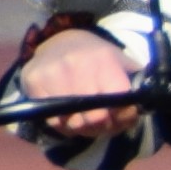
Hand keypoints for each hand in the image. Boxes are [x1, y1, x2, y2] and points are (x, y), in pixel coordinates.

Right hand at [17, 26, 138, 132]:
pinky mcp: (33, 81)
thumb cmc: (98, 59)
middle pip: (95, 117)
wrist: (60, 41)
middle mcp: (76, 64)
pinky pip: (52, 121)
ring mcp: (52, 73)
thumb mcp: (123, 65)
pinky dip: (63, 125)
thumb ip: (137, 88)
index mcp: (104, 59)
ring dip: (83, 128)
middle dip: (103, 125)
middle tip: (103, 120)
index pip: (118, 100)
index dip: (123, 115)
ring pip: (73, 122)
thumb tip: (137, 110)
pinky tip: (68, 114)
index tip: (122, 115)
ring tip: (85, 117)